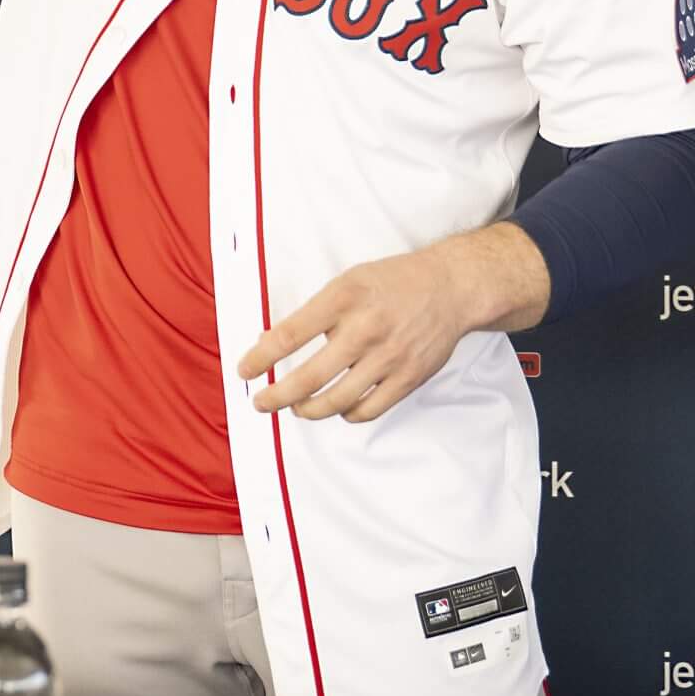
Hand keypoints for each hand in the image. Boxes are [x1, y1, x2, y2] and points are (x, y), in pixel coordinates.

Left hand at [237, 225, 547, 423]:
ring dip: (308, 410)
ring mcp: (389, 357)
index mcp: (344, 297)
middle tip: (261, 403)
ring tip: (296, 407)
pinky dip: (346, 413)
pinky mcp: (408, 378)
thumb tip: (270, 344)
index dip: (261, 358)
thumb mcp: (348, 281)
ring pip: (336, 401)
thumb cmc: (391, 283)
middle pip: (309, 377)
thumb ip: (314, 313)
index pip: (290, 334)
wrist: (449, 288)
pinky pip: (368, 409)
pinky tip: (337, 407)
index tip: (245, 371)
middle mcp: (366, 328)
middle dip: (276, 397)